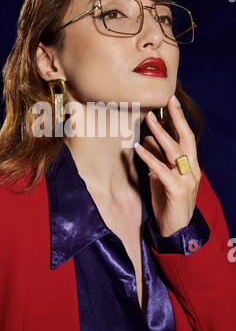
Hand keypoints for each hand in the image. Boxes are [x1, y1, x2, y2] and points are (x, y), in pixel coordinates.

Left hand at [134, 94, 201, 236]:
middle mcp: (192, 170)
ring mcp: (187, 180)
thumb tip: (148, 138)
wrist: (176, 229)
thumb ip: (158, 158)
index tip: (172, 101)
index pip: (187, 137)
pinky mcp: (177, 190)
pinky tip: (139, 148)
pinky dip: (150, 157)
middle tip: (166, 102)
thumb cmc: (168, 201)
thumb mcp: (162, 176)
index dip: (180, 119)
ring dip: (160, 134)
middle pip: (186, 139)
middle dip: (176, 119)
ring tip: (149, 120)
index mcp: (191, 165)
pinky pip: (161, 170)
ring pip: (174, 152)